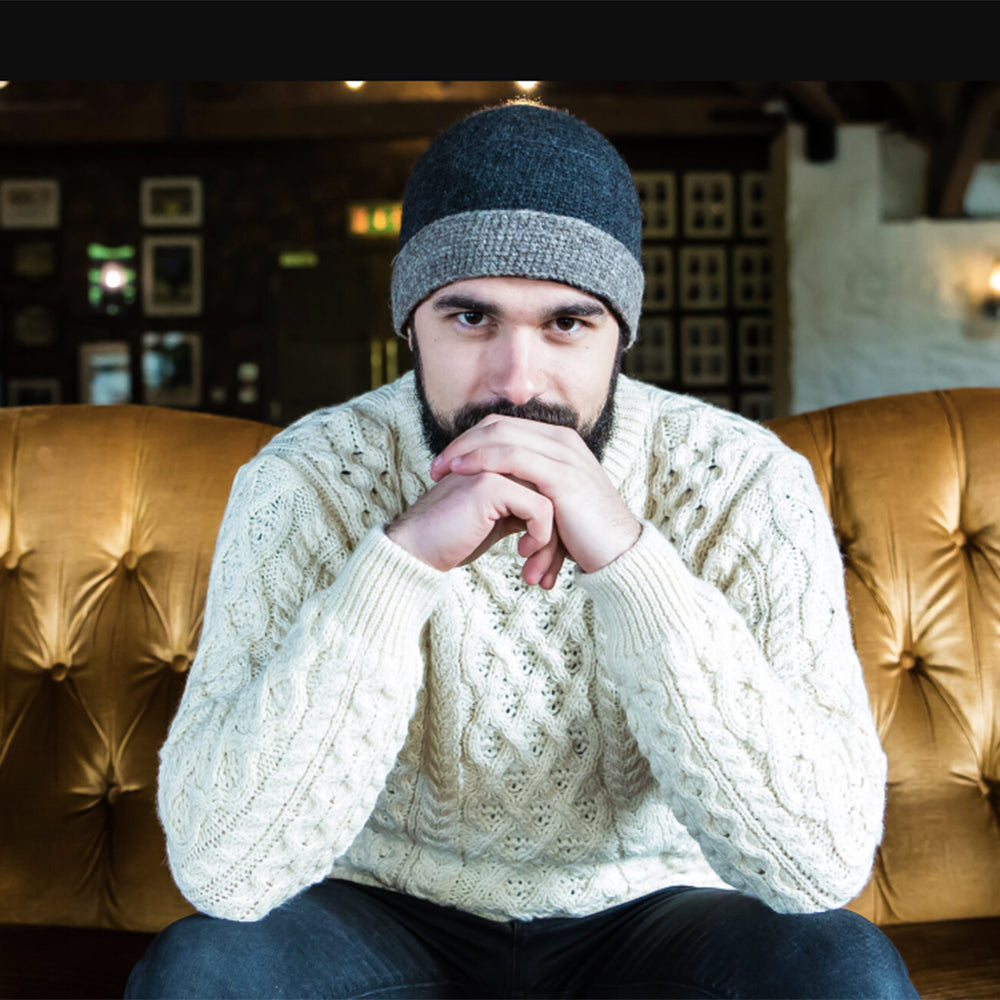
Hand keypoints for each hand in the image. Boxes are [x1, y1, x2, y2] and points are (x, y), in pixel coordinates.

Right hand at [385, 466, 564, 584]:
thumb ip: (525, 510)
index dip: (556, 527)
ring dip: (550, 544)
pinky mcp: (491, 484)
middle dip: (558, 539)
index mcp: (503, 462)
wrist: (417, 550)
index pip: (549, 488)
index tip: (550, 561)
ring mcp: (495, 467)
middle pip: (554, 493)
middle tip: (548, 572)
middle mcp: (501, 458)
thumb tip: (560, 521)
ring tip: (537, 570)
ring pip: (551, 501)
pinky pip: (539, 508)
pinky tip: (524, 552)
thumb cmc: (454, 539)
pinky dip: (540, 536)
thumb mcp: (498, 521)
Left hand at [429, 415, 640, 574]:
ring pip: (502, 436)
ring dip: (464, 451)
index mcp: (559, 443)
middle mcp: (562, 441)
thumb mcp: (553, 504)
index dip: (470, 441)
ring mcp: (564, 455)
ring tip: (440, 472)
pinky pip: (513, 457)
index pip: (504, 427)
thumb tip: (498, 491)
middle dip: (461, 443)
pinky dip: (482, 461)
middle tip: (435, 468)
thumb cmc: (584, 536)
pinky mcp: (562, 476)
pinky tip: (461, 474)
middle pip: (499, 426)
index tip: (445, 464)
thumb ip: (530, 490)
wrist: (618, 554)